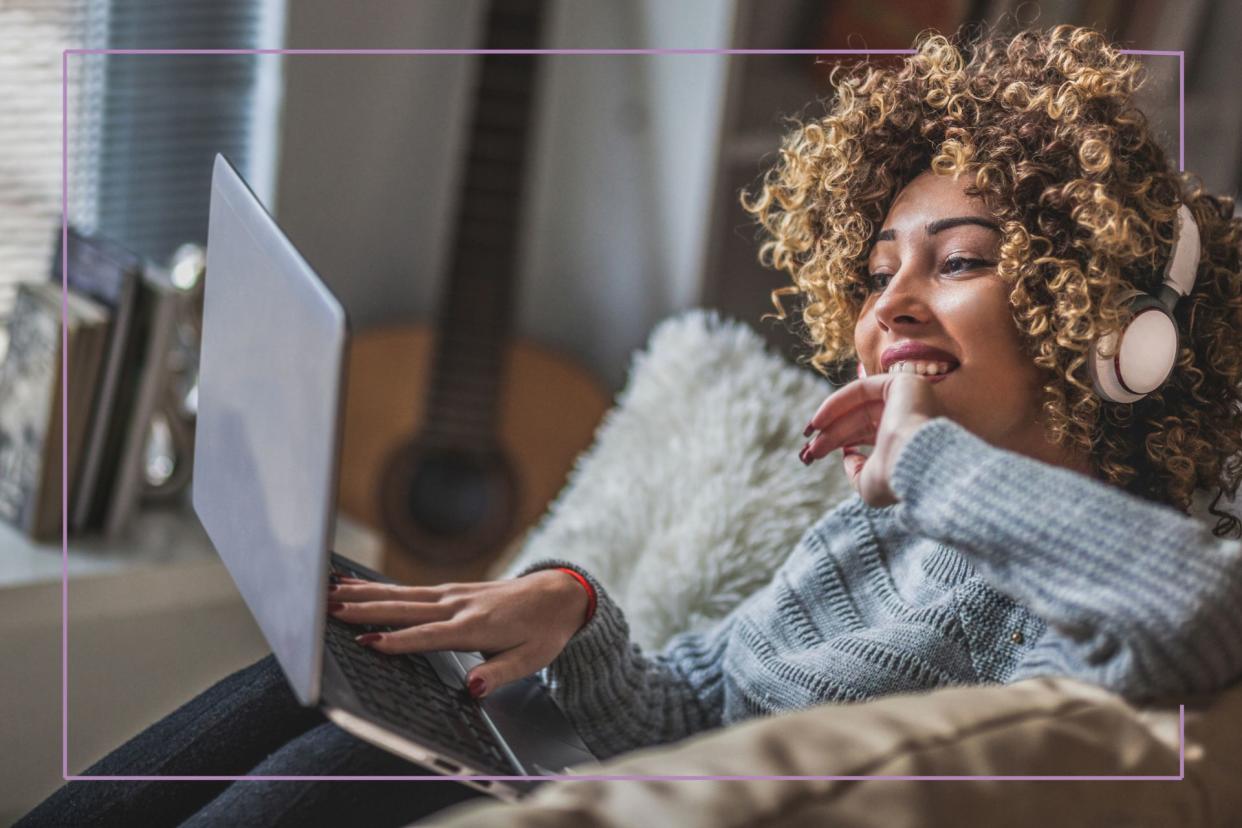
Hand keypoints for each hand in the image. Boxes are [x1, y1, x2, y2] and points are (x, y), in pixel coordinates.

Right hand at [327, 571, 590, 697]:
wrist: (558, 593)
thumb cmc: (544, 630)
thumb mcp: (532, 659)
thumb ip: (499, 673)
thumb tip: (472, 689)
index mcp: (475, 626)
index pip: (428, 636)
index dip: (397, 641)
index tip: (366, 643)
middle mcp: (459, 606)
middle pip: (404, 609)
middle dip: (366, 610)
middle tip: (331, 610)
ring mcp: (452, 595)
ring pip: (401, 595)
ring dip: (364, 594)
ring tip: (331, 593)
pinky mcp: (450, 590)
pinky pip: (408, 589)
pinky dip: (379, 587)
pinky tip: (356, 587)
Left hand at [800, 372, 946, 506]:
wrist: (917, 464)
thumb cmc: (895, 479)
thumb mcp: (868, 483)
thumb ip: (856, 471)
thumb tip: (847, 455)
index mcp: (907, 440)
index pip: (868, 435)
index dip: (839, 442)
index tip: (813, 454)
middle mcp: (911, 417)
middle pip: (861, 419)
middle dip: (832, 433)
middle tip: (807, 448)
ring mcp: (910, 398)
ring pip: (859, 405)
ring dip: (830, 418)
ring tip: (808, 434)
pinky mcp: (904, 383)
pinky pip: (861, 389)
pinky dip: (837, 402)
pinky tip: (817, 421)